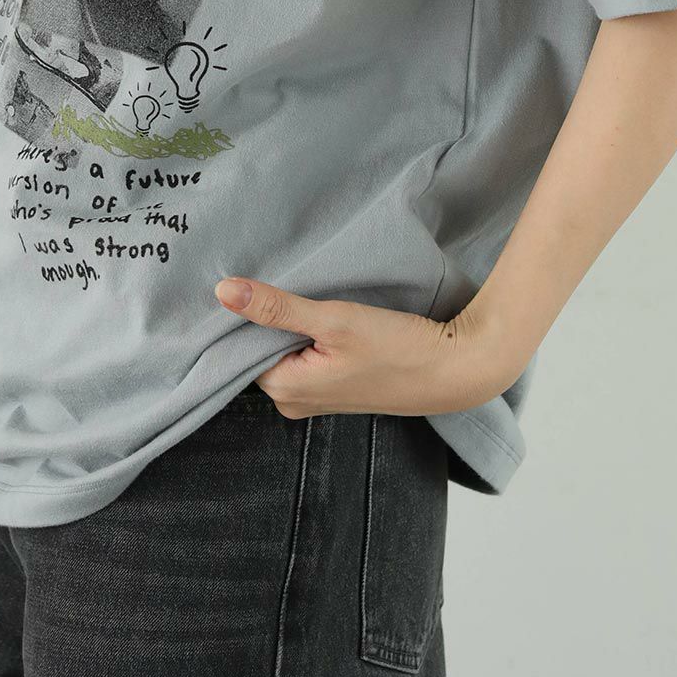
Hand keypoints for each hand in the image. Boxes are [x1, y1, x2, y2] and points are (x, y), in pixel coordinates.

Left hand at [213, 275, 510, 418]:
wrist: (453, 370)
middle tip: (273, 276)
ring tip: (301, 289)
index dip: (243, 312)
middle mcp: (294, 401)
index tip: (243, 277)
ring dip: (289, 321)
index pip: (239, 346)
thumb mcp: (334, 319)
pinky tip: (320, 310)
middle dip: (265, 316)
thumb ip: (278, 307)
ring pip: (284, 349)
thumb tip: (223, 291)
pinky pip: (305, 354)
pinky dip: (308, 331)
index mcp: (285, 390)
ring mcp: (316, 396)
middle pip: (260, 348)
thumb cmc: (398, 349)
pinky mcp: (336, 386)